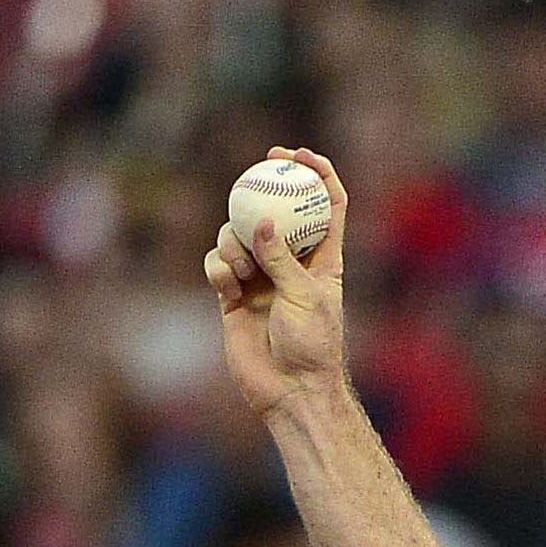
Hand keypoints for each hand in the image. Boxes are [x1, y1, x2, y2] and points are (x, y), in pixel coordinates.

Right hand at [204, 146, 351, 418]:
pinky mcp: (233, 297)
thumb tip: (260, 221)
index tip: (299, 156)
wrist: (290, 390)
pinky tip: (228, 283)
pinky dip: (219, 268)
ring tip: (243, 269)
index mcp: (323, 259)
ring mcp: (260, 278)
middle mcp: (291, 264)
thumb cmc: (312, 346)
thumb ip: (282, 258)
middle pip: (277, 212)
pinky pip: (218, 267)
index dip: (318, 175)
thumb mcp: (305, 296)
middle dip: (265, 186)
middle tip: (256, 169)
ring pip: (239, 237)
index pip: (327, 206)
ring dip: (236, 243)